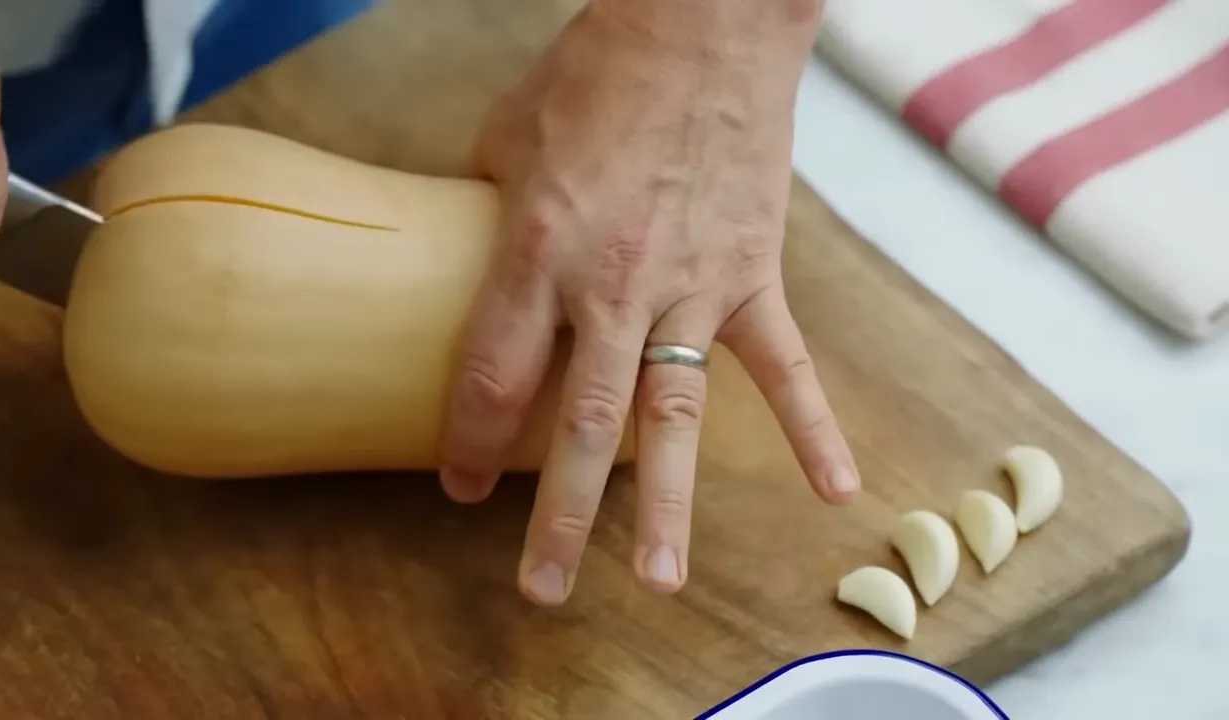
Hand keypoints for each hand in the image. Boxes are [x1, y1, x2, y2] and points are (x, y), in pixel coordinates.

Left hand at [437, 0, 856, 605]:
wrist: (700, 28)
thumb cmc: (596, 76)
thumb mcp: (506, 138)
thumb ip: (485, 215)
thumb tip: (465, 256)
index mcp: (540, 253)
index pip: (495, 374)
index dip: (470, 441)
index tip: (460, 490)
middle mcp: (613, 286)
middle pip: (581, 424)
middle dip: (557, 515)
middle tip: (540, 589)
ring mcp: (691, 287)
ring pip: (675, 413)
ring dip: (665, 502)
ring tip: (659, 580)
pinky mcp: (752, 274)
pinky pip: (785, 364)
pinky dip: (812, 426)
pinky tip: (836, 491)